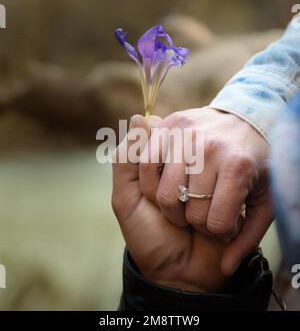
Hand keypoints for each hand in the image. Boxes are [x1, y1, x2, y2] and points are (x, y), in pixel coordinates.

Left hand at [112, 114, 227, 291]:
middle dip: (171, 205)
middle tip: (177, 218)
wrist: (178, 273)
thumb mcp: (126, 199)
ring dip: (195, 217)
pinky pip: (222, 204)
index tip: (152, 204)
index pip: (152, 152)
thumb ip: (125, 161)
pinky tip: (218, 230)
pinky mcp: (238, 188)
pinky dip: (216, 227)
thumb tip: (138, 117)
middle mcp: (192, 156)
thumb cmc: (149, 235)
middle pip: (176, 170)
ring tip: (197, 223)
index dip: (149, 185)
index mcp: (166, 156)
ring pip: (198, 186)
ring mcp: (217, 170)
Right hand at [138, 107, 272, 274]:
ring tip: (185, 200)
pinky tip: (165, 185)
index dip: (220, 231)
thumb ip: (248, 236)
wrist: (246, 122)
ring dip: (173, 206)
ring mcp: (186, 135)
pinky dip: (151, 182)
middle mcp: (210, 149)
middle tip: (205, 211)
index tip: (225, 223)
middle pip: (191, 211)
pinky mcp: (169, 125)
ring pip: (165, 193)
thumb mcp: (264, 202)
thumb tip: (226, 265)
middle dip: (198, 221)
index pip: (217, 222)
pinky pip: (147, 163)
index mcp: (238, 167)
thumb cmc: (255, 165)